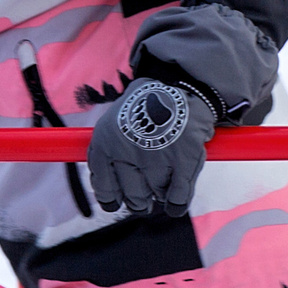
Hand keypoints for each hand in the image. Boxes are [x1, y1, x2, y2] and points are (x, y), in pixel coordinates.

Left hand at [88, 77, 217, 216]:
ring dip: (161, 191)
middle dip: (139, 200)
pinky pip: (177, 196)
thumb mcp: (116, 120)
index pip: (103, 185)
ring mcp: (156, 158)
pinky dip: (177, 203)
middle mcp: (126, 152)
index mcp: (105, 142)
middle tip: (144, 199)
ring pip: (157, 193)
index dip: (110, 199)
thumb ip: (109, 150)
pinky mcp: (183, 160)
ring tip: (166, 176)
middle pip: (133, 195)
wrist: (180, 82)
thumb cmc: (147, 103)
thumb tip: (109, 189)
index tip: (115, 204)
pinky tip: (176, 204)